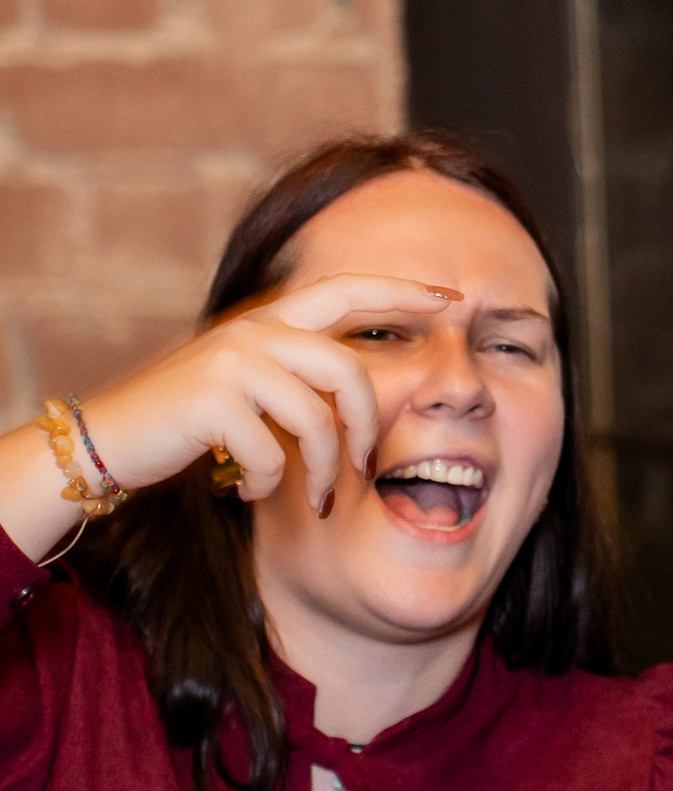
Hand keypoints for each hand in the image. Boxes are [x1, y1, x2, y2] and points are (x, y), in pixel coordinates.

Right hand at [26, 274, 459, 524]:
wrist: (104, 442)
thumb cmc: (187, 424)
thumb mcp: (249, 388)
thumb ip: (299, 380)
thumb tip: (363, 404)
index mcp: (267, 322)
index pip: (345, 291)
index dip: (399, 292)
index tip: (450, 299)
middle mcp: (252, 332)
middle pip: (349, 372)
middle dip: (367, 429)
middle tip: (364, 470)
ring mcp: (231, 361)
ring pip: (318, 420)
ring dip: (323, 470)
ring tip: (315, 499)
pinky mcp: (211, 399)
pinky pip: (273, 453)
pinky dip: (270, 484)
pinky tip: (249, 491)